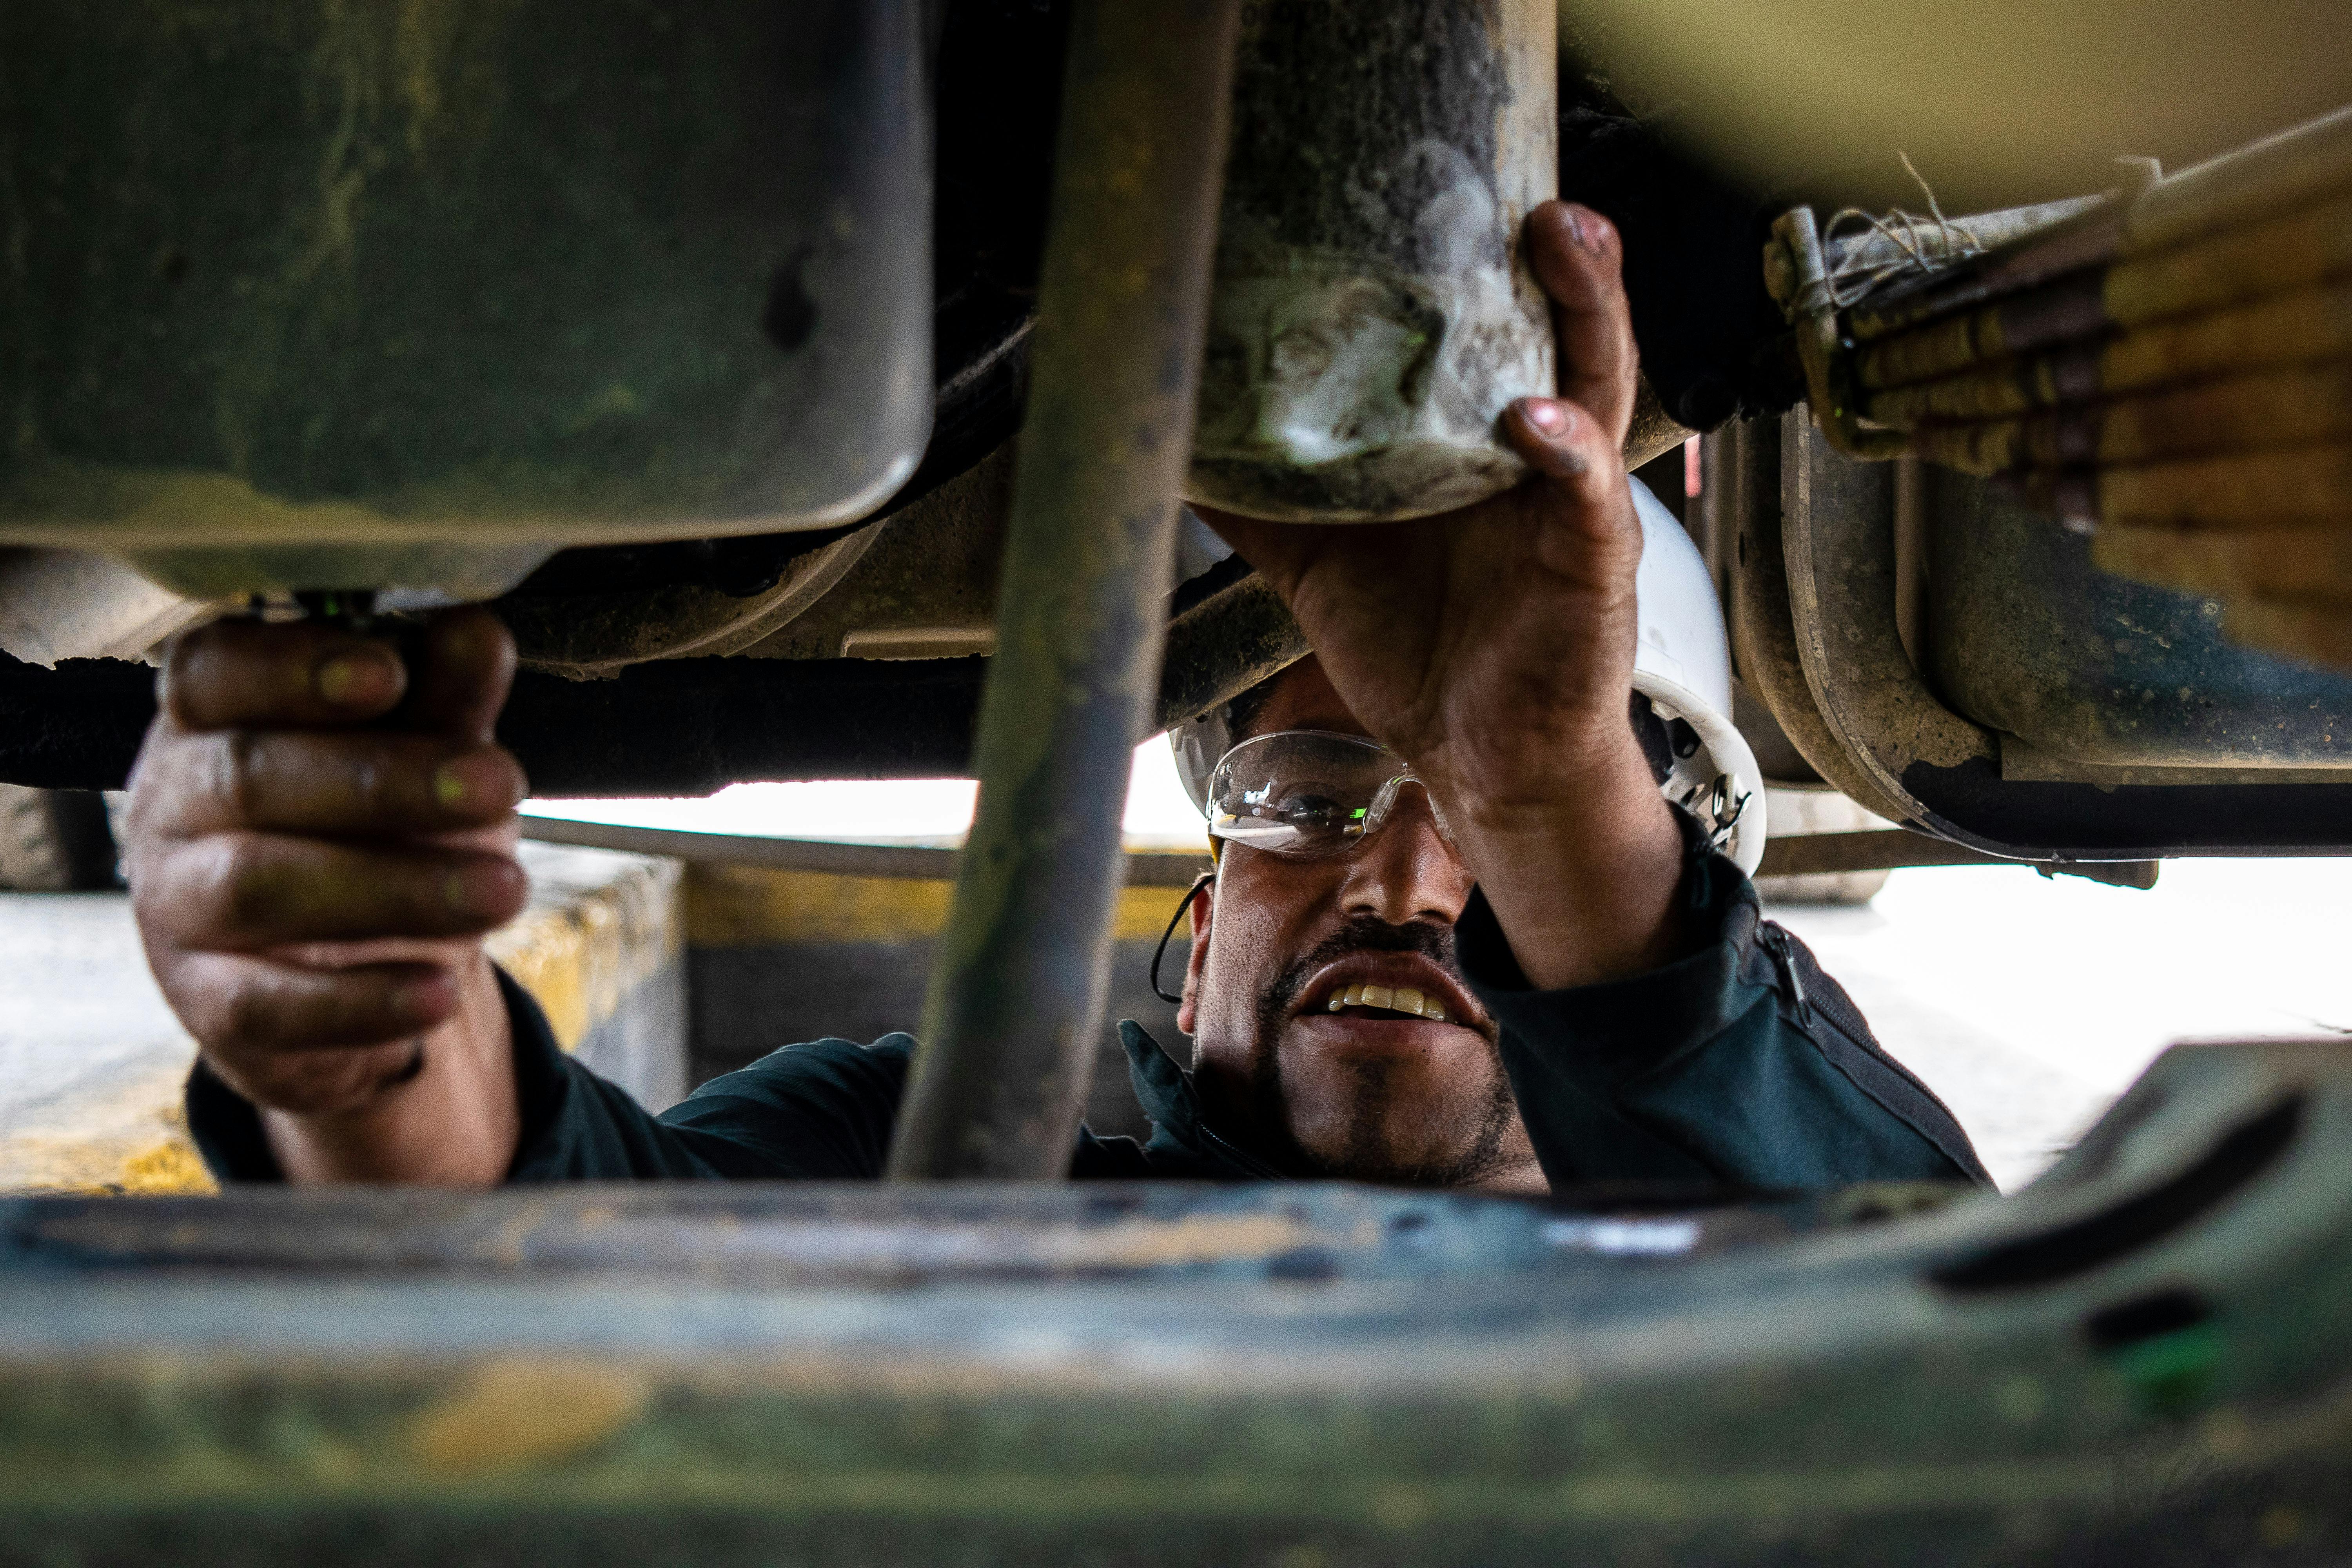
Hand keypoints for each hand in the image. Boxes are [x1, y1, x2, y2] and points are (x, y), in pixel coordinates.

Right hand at [124, 607, 529, 1183]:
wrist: (362, 965)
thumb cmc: (384, 826)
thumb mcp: (427, 753)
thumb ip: (445, 698)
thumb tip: (475, 628)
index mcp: (213, 718)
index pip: (215, 671)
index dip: (294, 668)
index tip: (389, 674)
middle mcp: (173, 803)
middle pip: (250, 776)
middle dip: (383, 781)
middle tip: (500, 789)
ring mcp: (176, 906)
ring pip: (258, 885)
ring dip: (394, 888)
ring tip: (504, 890)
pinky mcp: (205, 1002)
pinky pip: (266, 1003)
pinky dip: (360, 1000)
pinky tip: (440, 991)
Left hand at [1197, 201, 1685, 986]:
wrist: (1474, 757)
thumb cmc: (1417, 652)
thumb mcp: (1321, 566)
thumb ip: (1262, 504)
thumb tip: (1175, 448)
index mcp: (1475, 446)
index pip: (1493, 334)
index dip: (1484, 267)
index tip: (1450, 197)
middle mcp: (1533, 461)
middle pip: (1560, 338)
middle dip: (1562, 265)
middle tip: (1538, 200)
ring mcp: (1568, 509)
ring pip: (1595, 394)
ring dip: (1588, 316)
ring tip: (1563, 248)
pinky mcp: (1589, 569)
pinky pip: (1586, 501)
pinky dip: (1565, 458)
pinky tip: (1536, 425)